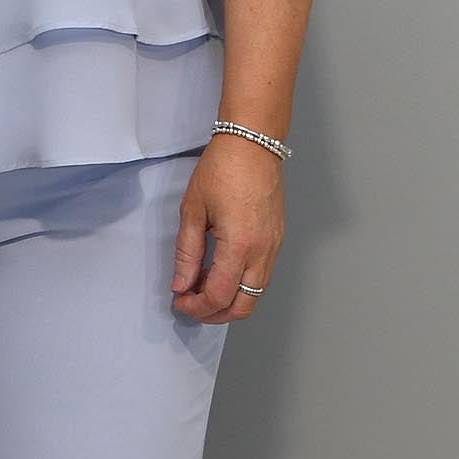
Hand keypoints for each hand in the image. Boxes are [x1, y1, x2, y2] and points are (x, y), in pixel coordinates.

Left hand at [171, 136, 283, 322]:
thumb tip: (182, 283)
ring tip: (203, 287)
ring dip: (229, 300)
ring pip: (255, 294)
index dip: (196, 306)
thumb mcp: (193, 211)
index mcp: (240, 244)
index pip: (218, 296)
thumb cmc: (223, 168)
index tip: (181, 300)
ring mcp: (274, 246)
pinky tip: (221, 272)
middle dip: (215, 314)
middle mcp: (262, 251)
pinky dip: (242, 284)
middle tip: (193, 305)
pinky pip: (262, 275)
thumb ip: (187, 253)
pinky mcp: (277, 240)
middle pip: (243, 305)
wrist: (253, 144)